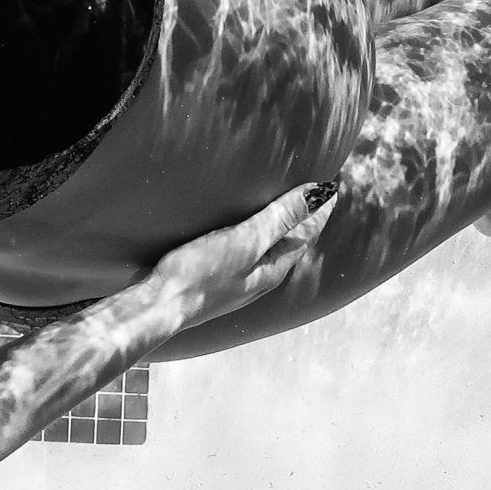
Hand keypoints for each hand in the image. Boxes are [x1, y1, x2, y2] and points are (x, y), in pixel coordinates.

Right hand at [148, 182, 338, 330]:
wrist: (158, 306)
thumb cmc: (199, 274)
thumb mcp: (243, 242)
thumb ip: (279, 218)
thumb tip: (319, 194)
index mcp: (274, 268)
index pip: (307, 233)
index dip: (321, 208)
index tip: (332, 183)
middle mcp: (261, 275)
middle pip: (292, 242)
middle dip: (305, 217)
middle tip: (314, 191)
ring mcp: (239, 278)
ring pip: (270, 247)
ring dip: (281, 225)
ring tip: (283, 205)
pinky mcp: (217, 275)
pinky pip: (248, 250)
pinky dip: (256, 232)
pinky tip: (243, 229)